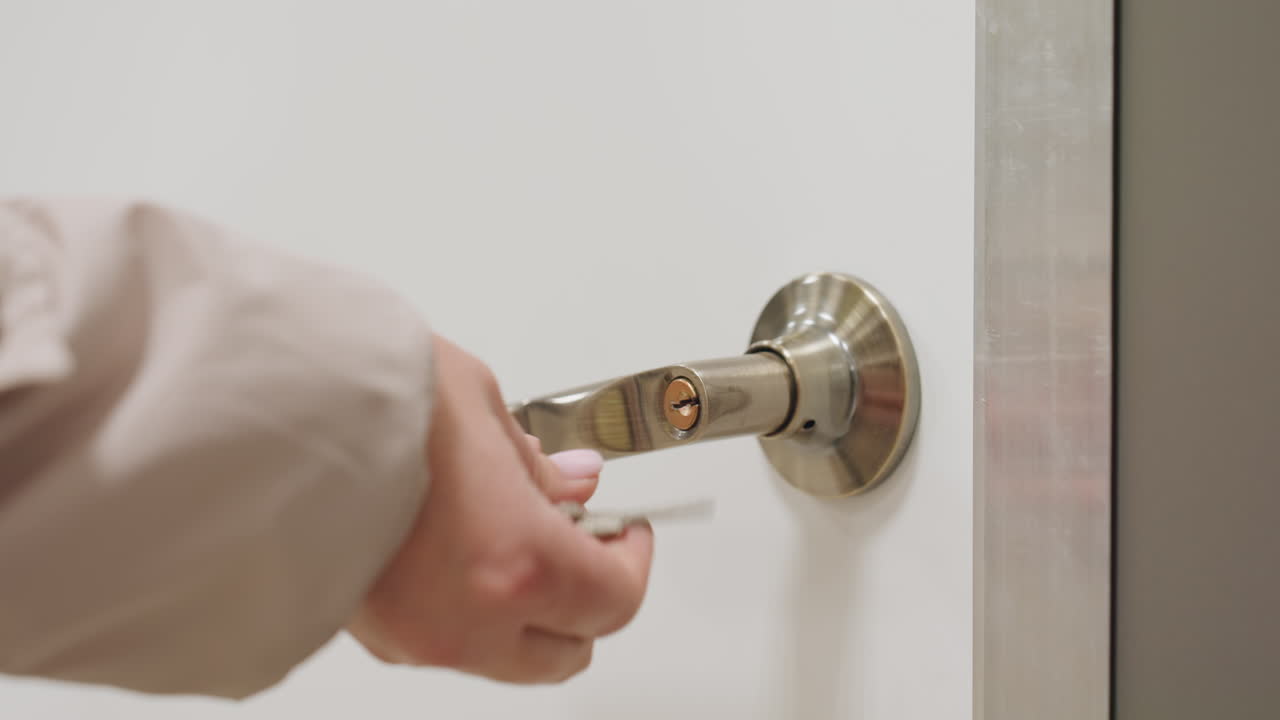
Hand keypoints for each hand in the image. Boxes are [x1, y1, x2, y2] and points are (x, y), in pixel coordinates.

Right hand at [348, 336, 653, 682]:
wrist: (263, 404)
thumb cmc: (362, 393)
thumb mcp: (480, 408)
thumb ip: (540, 466)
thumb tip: (575, 486)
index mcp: (516, 563)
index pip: (615, 600)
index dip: (632, 561)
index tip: (627, 532)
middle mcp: (468, 620)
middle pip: (567, 653)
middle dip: (589, 601)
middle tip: (586, 542)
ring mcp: (415, 637)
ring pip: (505, 656)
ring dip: (529, 610)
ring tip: (515, 534)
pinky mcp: (372, 633)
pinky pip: (448, 642)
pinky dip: (473, 610)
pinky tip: (461, 550)